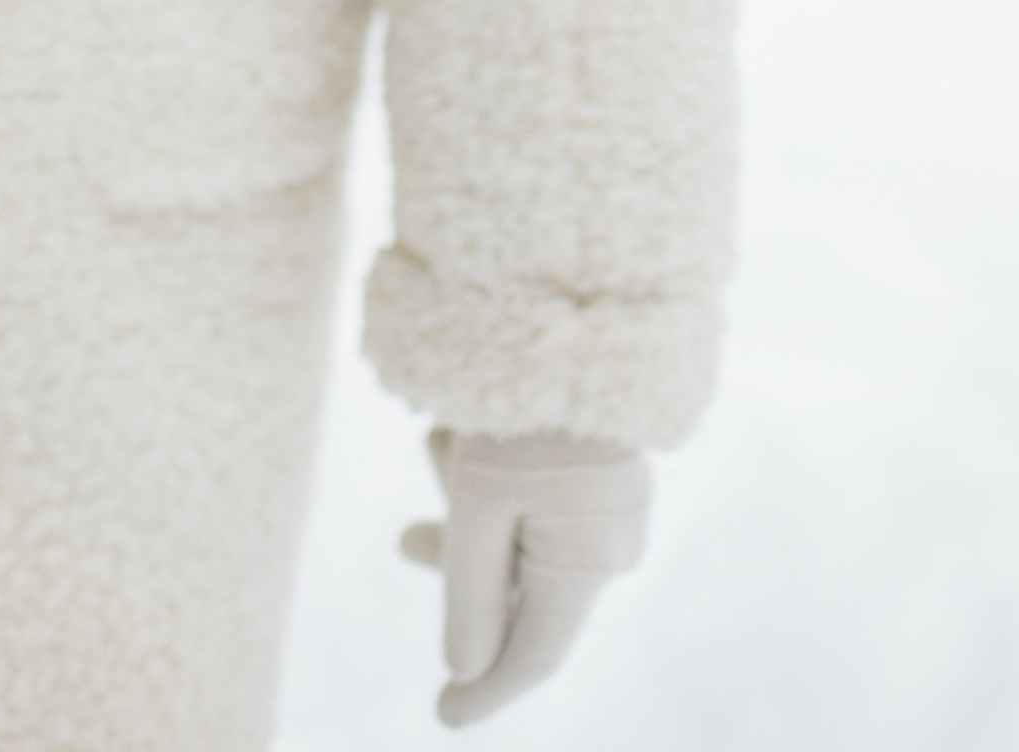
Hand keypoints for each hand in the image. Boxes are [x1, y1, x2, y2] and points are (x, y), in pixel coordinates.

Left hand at [400, 428, 650, 725]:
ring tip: (445, 433)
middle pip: (519, 584)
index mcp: (588, 567)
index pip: (531, 657)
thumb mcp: (479, 504)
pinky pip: (539, 494)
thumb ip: (471, 595)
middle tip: (405, 540)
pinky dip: (496, 473)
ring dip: (472, 497)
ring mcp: (613, 504)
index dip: (484, 690)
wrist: (578, 308)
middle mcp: (611, 544)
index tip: (443, 718)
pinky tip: (468, 423)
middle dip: (460, 559)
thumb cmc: (522, 409)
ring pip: (521, 530)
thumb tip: (465, 667)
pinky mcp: (607, 464)